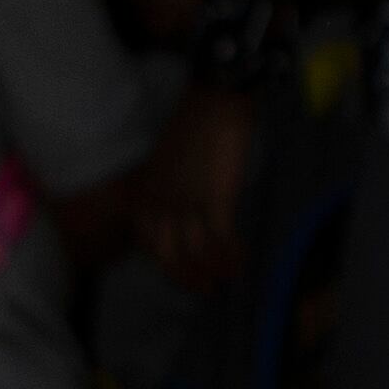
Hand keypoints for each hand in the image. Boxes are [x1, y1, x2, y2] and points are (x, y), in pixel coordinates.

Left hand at [141, 85, 250, 291]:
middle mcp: (162, 201)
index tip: (181, 273)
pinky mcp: (215, 198)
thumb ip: (172, 188)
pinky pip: (221, 238)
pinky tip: (241, 259)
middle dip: (187, 277)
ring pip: (197, 252)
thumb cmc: (197, 126)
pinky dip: (231, 254)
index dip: (164, 263)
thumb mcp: (170, 161)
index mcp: (147, 191)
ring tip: (229, 278)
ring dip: (215, 270)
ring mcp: (188, 201)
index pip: (147, 241)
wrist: (216, 100)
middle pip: (168, 255)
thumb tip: (188, 215)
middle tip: (206, 288)